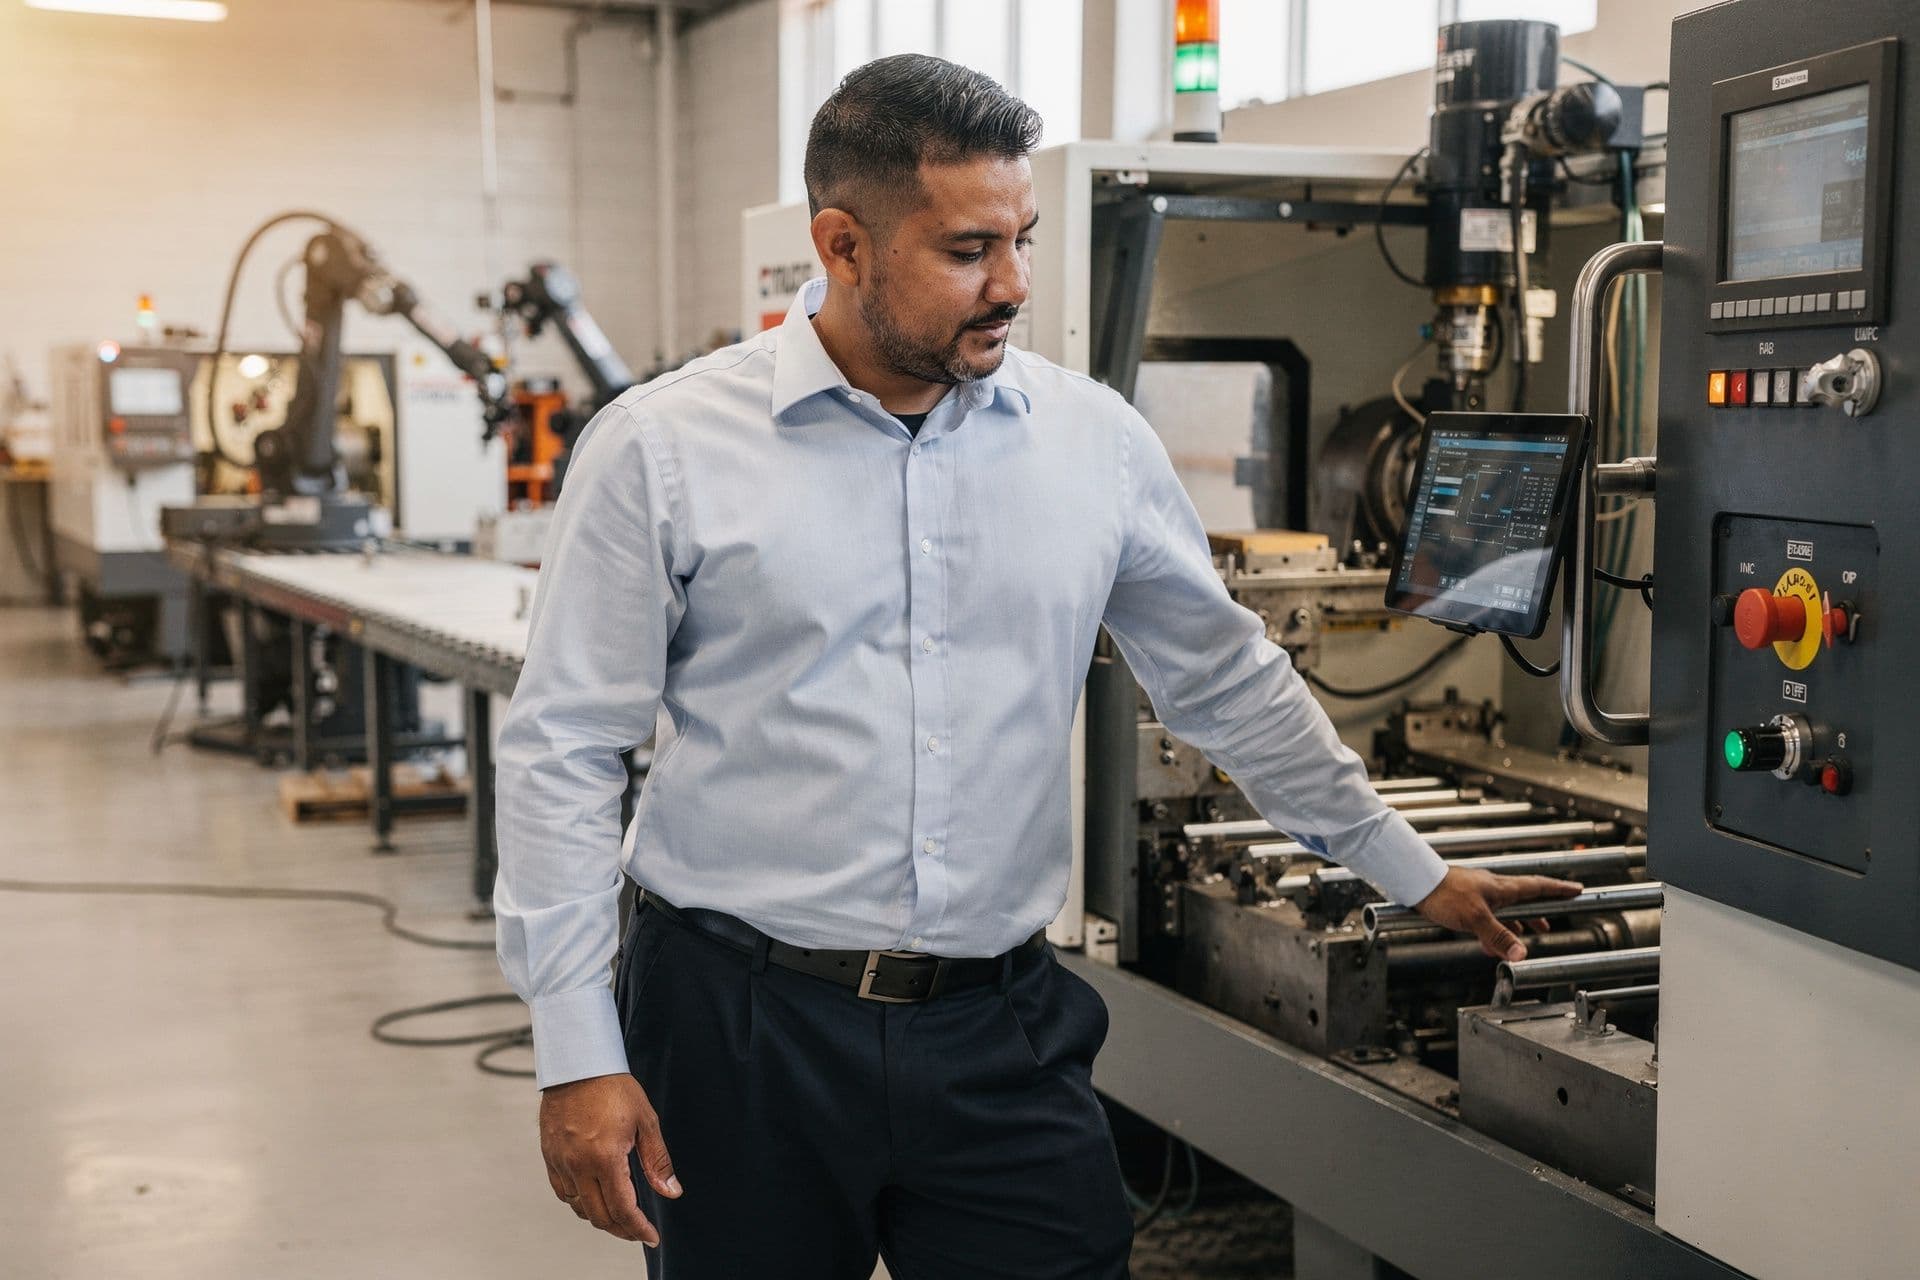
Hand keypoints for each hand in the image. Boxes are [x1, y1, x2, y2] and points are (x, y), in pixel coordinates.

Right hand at [539, 1073, 681, 1243]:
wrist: (577, 1064)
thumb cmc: (612, 1087)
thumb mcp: (646, 1121)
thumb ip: (657, 1161)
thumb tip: (671, 1191)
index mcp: (605, 1158)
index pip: (623, 1209)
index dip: (638, 1229)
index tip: (651, 1237)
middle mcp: (578, 1166)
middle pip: (599, 1216)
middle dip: (622, 1229)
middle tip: (638, 1231)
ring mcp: (561, 1162)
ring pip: (580, 1207)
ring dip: (600, 1217)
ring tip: (619, 1215)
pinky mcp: (549, 1156)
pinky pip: (564, 1192)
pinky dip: (579, 1202)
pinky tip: (593, 1197)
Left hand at [1413, 867, 1582, 961]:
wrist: (1415, 884)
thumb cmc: (1444, 894)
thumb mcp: (1475, 919)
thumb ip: (1499, 937)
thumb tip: (1522, 954)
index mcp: (1502, 888)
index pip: (1538, 886)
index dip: (1558, 889)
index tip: (1576, 889)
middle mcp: (1493, 889)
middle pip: (1525, 899)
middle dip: (1541, 910)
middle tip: (1555, 918)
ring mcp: (1479, 895)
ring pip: (1506, 911)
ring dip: (1517, 924)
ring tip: (1528, 936)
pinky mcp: (1464, 903)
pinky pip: (1487, 919)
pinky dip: (1493, 932)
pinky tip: (1490, 946)